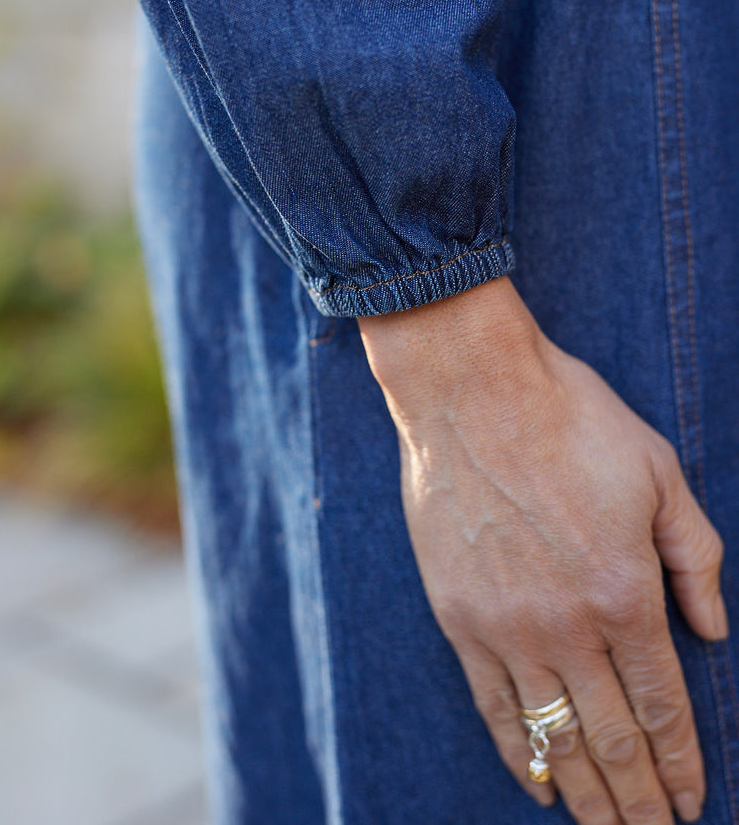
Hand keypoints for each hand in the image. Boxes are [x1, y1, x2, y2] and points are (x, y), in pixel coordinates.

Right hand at [358, 276, 727, 824]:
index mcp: (625, 591)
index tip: (696, 805)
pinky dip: (521, 755)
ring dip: (589, 798)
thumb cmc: (570, 419)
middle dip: (643, 803)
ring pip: (557, 738)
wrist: (472, 390)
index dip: (684, 766)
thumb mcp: (659, 471)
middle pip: (615, 741)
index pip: (663, 707)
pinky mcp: (459, 618)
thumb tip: (715, 631)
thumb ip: (694, 556)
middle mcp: (567, 625)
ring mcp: (507, 627)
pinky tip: (540, 786)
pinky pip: (493, 707)